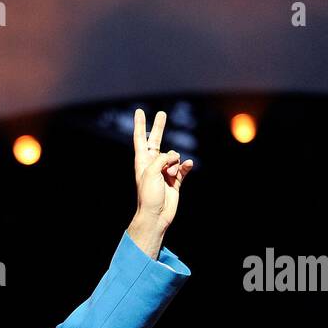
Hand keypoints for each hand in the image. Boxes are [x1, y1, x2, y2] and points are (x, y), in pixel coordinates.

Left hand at [132, 109, 192, 232]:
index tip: (139, 111)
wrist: (156, 215)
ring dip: (175, 163)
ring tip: (169, 176)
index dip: (140, 124)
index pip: (141, 138)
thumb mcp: (151, 172)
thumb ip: (162, 158)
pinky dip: (186, 166)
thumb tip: (175, 158)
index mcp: (142, 161)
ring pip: (175, 157)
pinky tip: (188, 165)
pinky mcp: (175, 180)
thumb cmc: (149, 195)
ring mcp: (164, 171)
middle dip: (159, 127)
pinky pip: (183, 168)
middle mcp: (152, 164)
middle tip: (162, 113)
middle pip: (157, 141)